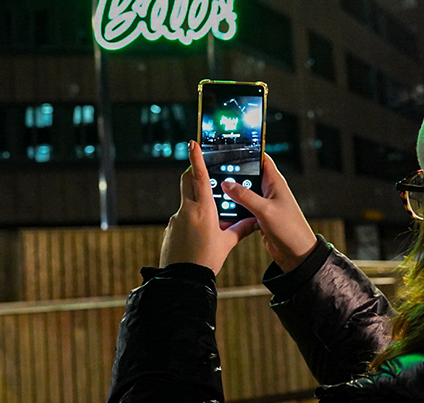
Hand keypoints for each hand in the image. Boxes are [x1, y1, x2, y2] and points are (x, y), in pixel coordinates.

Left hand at [159, 141, 258, 273]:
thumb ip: (240, 229)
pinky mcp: (169, 229)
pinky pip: (181, 219)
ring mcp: (175, 219)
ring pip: (185, 202)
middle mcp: (186, 210)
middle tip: (201, 169)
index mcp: (203, 210)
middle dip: (193, 172)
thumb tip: (255, 221)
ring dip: (195, 204)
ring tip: (208, 223)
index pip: (199, 177)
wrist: (183, 280)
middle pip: (187, 181)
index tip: (192, 143)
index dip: (196, 158)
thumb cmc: (207, 261)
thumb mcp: (227, 244)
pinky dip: (189, 222)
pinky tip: (197, 238)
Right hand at [221, 154, 317, 271]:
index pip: (262, 159)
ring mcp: (264, 203)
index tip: (233, 146)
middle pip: (250, 175)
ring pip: (245, 192)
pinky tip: (223, 208)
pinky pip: (244, 207)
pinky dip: (235, 207)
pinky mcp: (260, 216)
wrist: (296, 254)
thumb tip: (227, 184)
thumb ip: (245, 196)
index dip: (249, 152)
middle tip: (216, 169)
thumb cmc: (289, 229)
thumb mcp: (265, 210)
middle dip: (235, 173)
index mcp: (275, 183)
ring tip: (216, 188)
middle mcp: (270, 190)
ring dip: (233, 192)